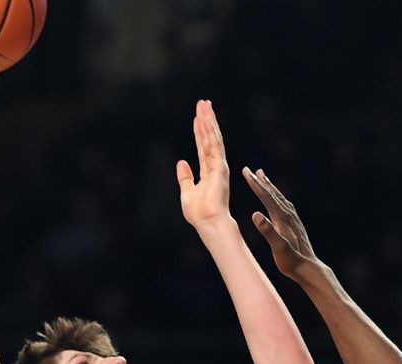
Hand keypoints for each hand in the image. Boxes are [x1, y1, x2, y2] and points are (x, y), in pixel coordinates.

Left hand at [176, 100, 230, 227]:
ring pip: (213, 138)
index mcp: (208, 172)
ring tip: (205, 104)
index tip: (197, 117)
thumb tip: (181, 162)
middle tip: (203, 103)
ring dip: (209, 120)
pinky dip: (211, 130)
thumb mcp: (187, 192)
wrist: (208, 222)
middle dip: (206, 120)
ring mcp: (219, 166)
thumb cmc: (199, 213)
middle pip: (209, 139)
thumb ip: (185, 177)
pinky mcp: (220, 167)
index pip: (203, 147)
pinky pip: (214, 144)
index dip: (200, 132)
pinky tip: (207, 118)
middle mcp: (215, 166)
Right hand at [244, 168, 318, 277]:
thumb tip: (255, 214)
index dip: (255, 184)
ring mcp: (293, 219)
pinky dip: (276, 196)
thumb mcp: (278, 248)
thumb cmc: (291, 261)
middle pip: (272, 194)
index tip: (246, 172)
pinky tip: (276, 197)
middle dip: (260, 181)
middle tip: (249, 170)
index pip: (266, 197)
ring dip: (269, 186)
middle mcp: (289, 215)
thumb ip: (268, 231)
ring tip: (262, 176)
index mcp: (282, 218)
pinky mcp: (295, 224)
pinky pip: (284, 204)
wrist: (308, 269)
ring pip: (279, 197)